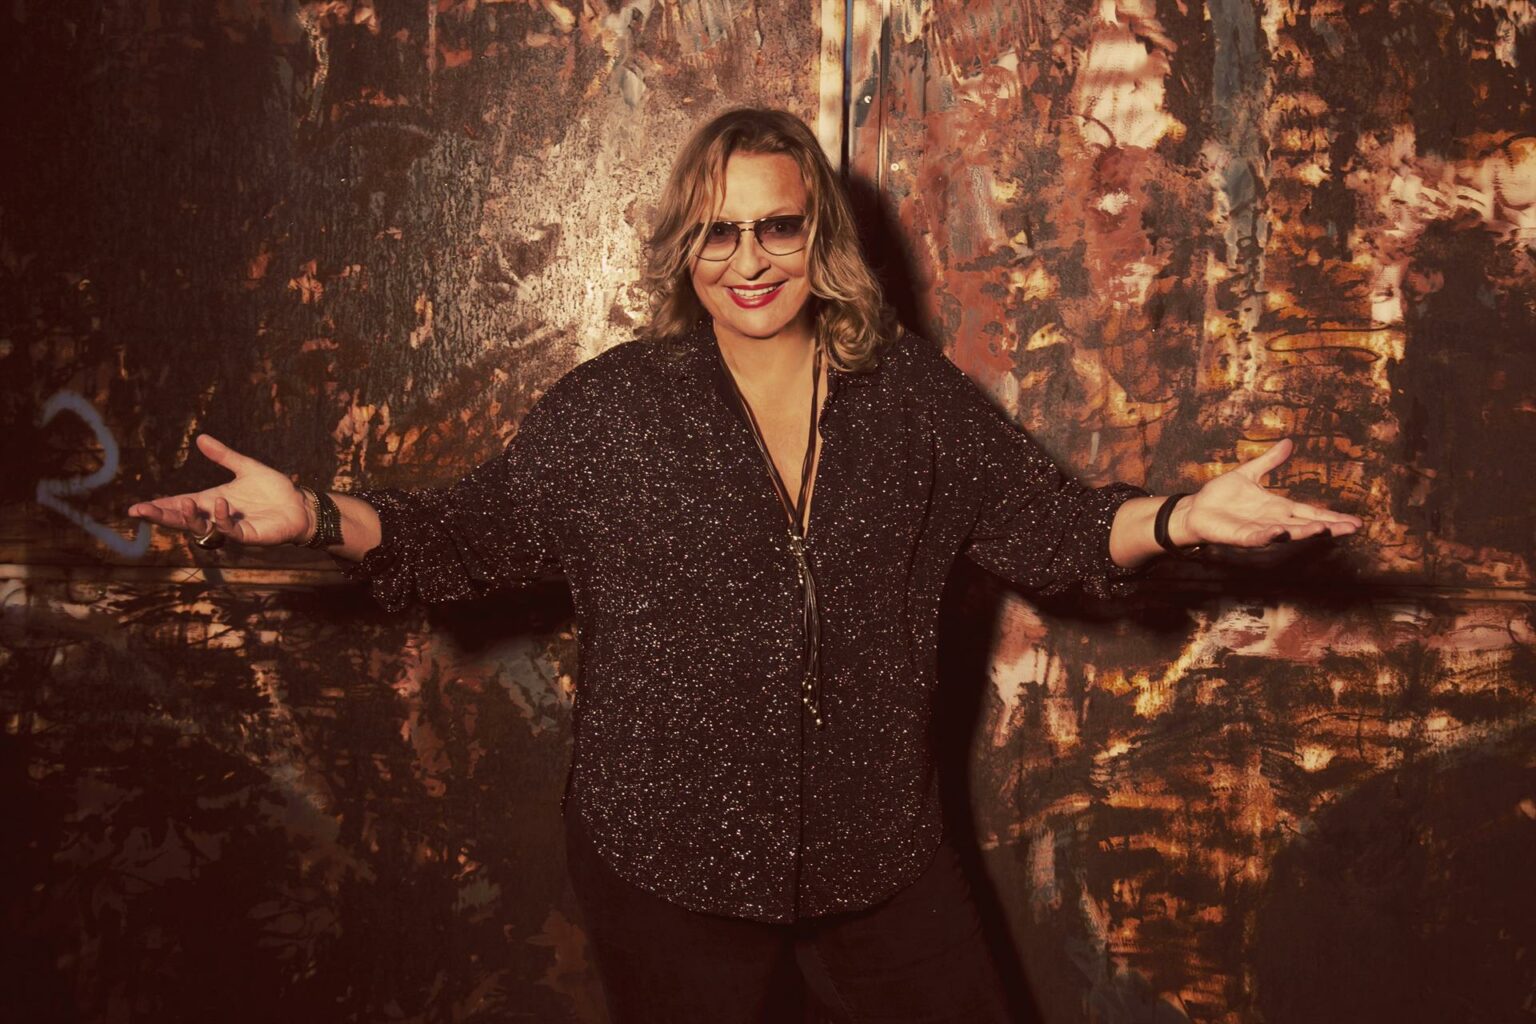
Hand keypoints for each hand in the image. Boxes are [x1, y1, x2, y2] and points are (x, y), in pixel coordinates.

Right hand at [127, 434, 312, 546]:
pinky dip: (223, 519)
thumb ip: (224, 456)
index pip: (179, 505)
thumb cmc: (274, 490)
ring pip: (202, 529)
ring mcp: (232, 528)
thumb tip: (200, 437)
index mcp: (212, 501)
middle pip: (183, 520)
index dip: (159, 507)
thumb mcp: (246, 468)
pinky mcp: (249, 535)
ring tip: (182, 503)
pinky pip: (231, 531)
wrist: (300, 505)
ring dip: (190, 518)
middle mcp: (217, 516)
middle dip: (163, 516)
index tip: (135, 508)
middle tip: (142, 511)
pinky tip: (221, 504)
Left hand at [1175, 438, 1363, 547]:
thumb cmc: (1221, 495)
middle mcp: (1273, 520)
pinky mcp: (1240, 536)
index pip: (1311, 512)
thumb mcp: (1249, 473)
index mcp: (1278, 507)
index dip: (1332, 517)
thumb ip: (1270, 461)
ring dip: (1303, 531)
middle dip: (1328, 526)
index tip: (1356, 522)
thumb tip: (1288, 443)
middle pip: (1306, 525)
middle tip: (1352, 528)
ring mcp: (1258, 529)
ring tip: (1323, 529)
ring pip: (1286, 532)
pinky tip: (1280, 532)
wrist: (1196, 509)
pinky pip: (1256, 537)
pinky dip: (1268, 536)